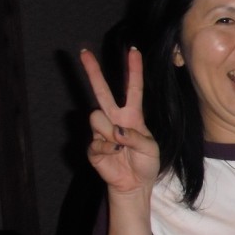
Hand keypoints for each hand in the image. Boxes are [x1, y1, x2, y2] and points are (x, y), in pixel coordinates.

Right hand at [80, 47, 159, 194]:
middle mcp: (115, 119)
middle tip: (83, 52)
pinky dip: (108, 149)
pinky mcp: (93, 146)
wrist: (134, 184)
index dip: (134, 70)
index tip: (133, 50)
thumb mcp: (151, 148)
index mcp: (132, 116)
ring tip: (121, 147)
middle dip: (93, 71)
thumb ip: (136, 137)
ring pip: (97, 117)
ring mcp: (102, 131)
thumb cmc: (146, 163)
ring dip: (111, 132)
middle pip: (102, 91)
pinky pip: (97, 140)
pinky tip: (114, 156)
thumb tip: (116, 131)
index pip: (133, 89)